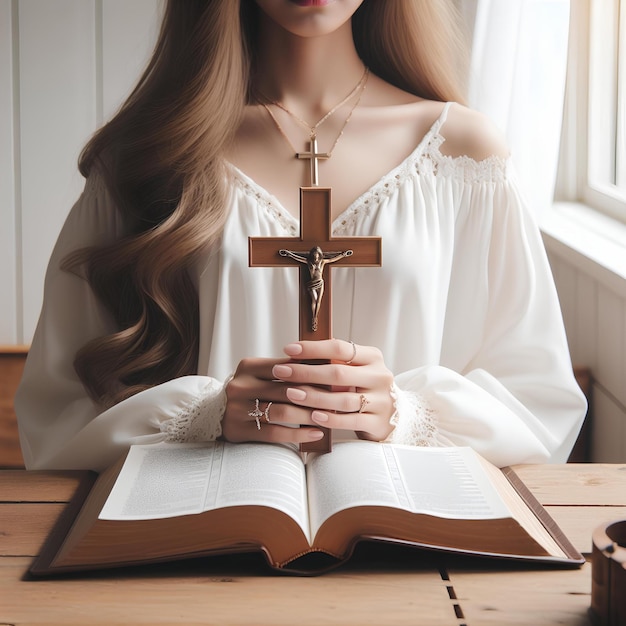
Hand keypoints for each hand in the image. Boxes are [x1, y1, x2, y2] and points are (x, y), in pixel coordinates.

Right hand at [222, 357, 325, 444]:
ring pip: (282, 412)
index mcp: (248, 367)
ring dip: (309, 416)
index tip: (332, 378)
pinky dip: (299, 434)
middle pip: (285, 390)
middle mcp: (240, 386)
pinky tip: (316, 433)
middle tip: (336, 399)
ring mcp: (236, 409)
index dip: (310, 372)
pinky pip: (275, 433)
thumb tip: (325, 365)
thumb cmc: (251, 391)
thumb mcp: (261, 374)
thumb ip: (286, 370)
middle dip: (314, 395)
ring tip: (328, 417)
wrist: (217, 412)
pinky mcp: (238, 430)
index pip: (284, 367)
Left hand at [273, 339, 395, 441]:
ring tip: (291, 394)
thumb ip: (336, 362)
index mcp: (372, 358)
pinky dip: (330, 418)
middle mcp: (379, 376)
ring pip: (343, 398)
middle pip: (338, 373)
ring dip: (313, 396)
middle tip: (281, 371)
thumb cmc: (365, 389)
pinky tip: (313, 416)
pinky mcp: (378, 422)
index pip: (340, 348)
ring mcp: (381, 400)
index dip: (313, 348)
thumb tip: (298, 353)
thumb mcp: (357, 370)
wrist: (394, 416)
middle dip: (306, 372)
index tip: (289, 349)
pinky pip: (350, 420)